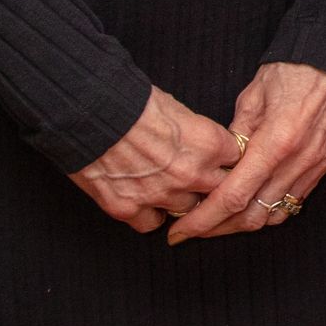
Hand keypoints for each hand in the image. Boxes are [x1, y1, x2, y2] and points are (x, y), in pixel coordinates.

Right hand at [73, 85, 244, 233]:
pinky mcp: (129, 208)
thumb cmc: (131, 101)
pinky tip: (144, 202)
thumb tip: (202, 143)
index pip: (236, 160)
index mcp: (209, 144)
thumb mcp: (178, 108)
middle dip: (211, 183)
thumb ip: (198, 133)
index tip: (219, 158)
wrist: (89, 112)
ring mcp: (161, 195)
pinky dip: (149, 215)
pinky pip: (151, 224)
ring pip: (187, 210)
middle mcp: (191, 174)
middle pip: (219, 190)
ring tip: (166, 185)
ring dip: (180, 199)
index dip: (225, 159)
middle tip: (197, 175)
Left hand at [171, 62, 325, 243]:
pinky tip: (254, 202)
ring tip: (221, 219)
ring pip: (276, 214)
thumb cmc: (291, 70)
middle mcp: (299, 160)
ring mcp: (318, 164)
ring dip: (245, 222)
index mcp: (276, 142)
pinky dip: (271, 208)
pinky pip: (296, 199)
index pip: (233, 196)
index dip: (203, 219)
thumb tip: (218, 164)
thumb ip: (234, 137)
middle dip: (219, 228)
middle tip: (194, 229)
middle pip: (253, 215)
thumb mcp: (251, 98)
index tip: (180, 230)